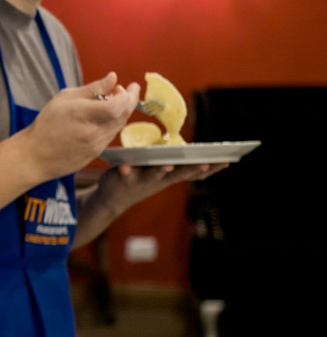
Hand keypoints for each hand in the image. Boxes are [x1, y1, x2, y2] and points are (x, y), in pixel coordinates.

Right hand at [16, 72, 139, 180]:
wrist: (37, 155)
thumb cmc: (47, 123)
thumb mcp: (65, 98)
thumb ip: (92, 89)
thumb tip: (113, 78)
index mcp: (83, 115)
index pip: (117, 106)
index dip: (126, 96)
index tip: (124, 86)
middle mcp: (93, 132)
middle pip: (123, 115)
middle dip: (129, 100)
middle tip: (126, 89)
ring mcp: (97, 145)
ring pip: (119, 125)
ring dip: (122, 111)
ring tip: (113, 100)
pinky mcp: (97, 153)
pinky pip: (111, 135)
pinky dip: (113, 122)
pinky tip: (104, 116)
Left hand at [97, 162, 229, 213]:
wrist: (115, 196)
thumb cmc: (141, 177)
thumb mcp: (160, 170)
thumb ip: (173, 161)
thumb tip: (188, 146)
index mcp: (171, 175)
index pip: (194, 172)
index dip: (211, 168)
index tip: (227, 160)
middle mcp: (160, 180)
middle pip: (178, 174)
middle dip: (191, 168)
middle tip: (204, 163)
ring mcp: (142, 181)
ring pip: (154, 175)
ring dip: (161, 170)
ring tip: (167, 164)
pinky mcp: (124, 179)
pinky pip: (125, 175)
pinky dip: (126, 170)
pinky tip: (125, 167)